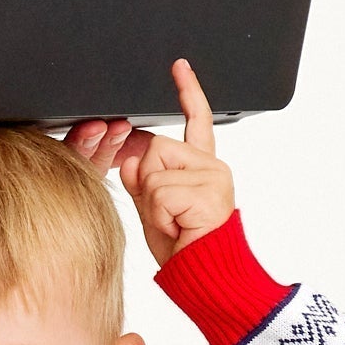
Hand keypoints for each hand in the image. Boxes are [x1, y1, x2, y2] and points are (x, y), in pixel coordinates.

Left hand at [108, 59, 237, 267]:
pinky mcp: (208, 189)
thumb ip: (142, 180)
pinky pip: (159, 190)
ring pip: (154, 167)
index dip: (187, 91)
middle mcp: (212, 166)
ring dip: (151, 199)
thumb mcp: (153, 209)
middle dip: (146, 178)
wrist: (207, 277)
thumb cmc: (185, 249)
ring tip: (174, 221)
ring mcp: (213, 176)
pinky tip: (179, 226)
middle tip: (166, 212)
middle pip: (155, 146)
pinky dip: (158, 213)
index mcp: (202, 167)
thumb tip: (130, 160)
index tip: (179, 66)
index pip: (196, 121)